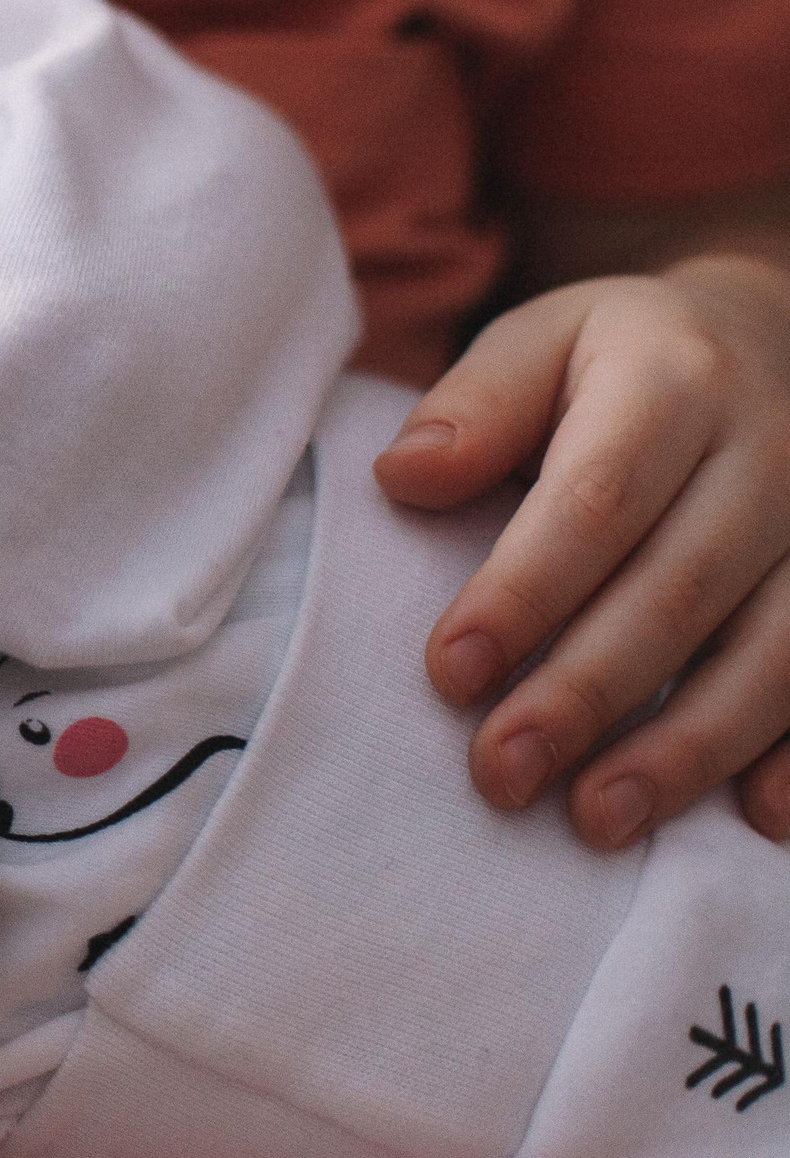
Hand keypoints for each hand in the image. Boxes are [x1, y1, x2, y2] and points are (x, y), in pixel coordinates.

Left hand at [374, 253, 789, 847]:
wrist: (769, 336)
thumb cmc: (616, 361)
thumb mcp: (539, 342)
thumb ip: (475, 406)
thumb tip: (404, 476)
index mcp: (673, 382)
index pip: (592, 503)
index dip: (521, 594)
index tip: (449, 674)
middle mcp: (771, 453)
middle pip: (677, 591)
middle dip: (586, 694)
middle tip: (503, 774)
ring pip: (772, 653)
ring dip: (686, 749)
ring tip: (597, 821)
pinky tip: (756, 821)